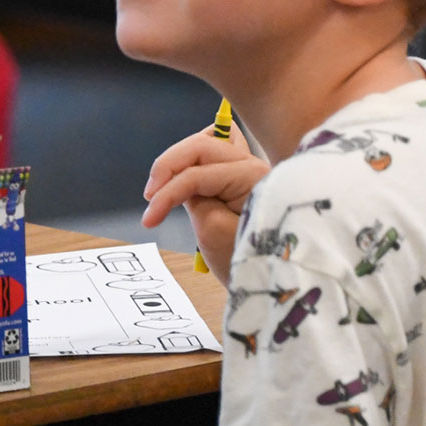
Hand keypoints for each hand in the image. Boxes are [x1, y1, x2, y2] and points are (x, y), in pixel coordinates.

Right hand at [141, 124, 269, 284]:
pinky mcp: (240, 180)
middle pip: (201, 146)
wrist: (276, 280)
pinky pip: (213, 158)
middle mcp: (252, 165)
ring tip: (161, 185)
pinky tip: (180, 178)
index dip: (167, 194)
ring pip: (206, 145)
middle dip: (168, 166)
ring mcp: (247, 170)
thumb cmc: (250, 259)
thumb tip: (180, 184)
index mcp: (251, 176)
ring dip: (180, 161)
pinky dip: (192, 164)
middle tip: (149, 195)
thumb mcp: (215, 232)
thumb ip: (194, 200)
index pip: (197, 175)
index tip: (149, 221)